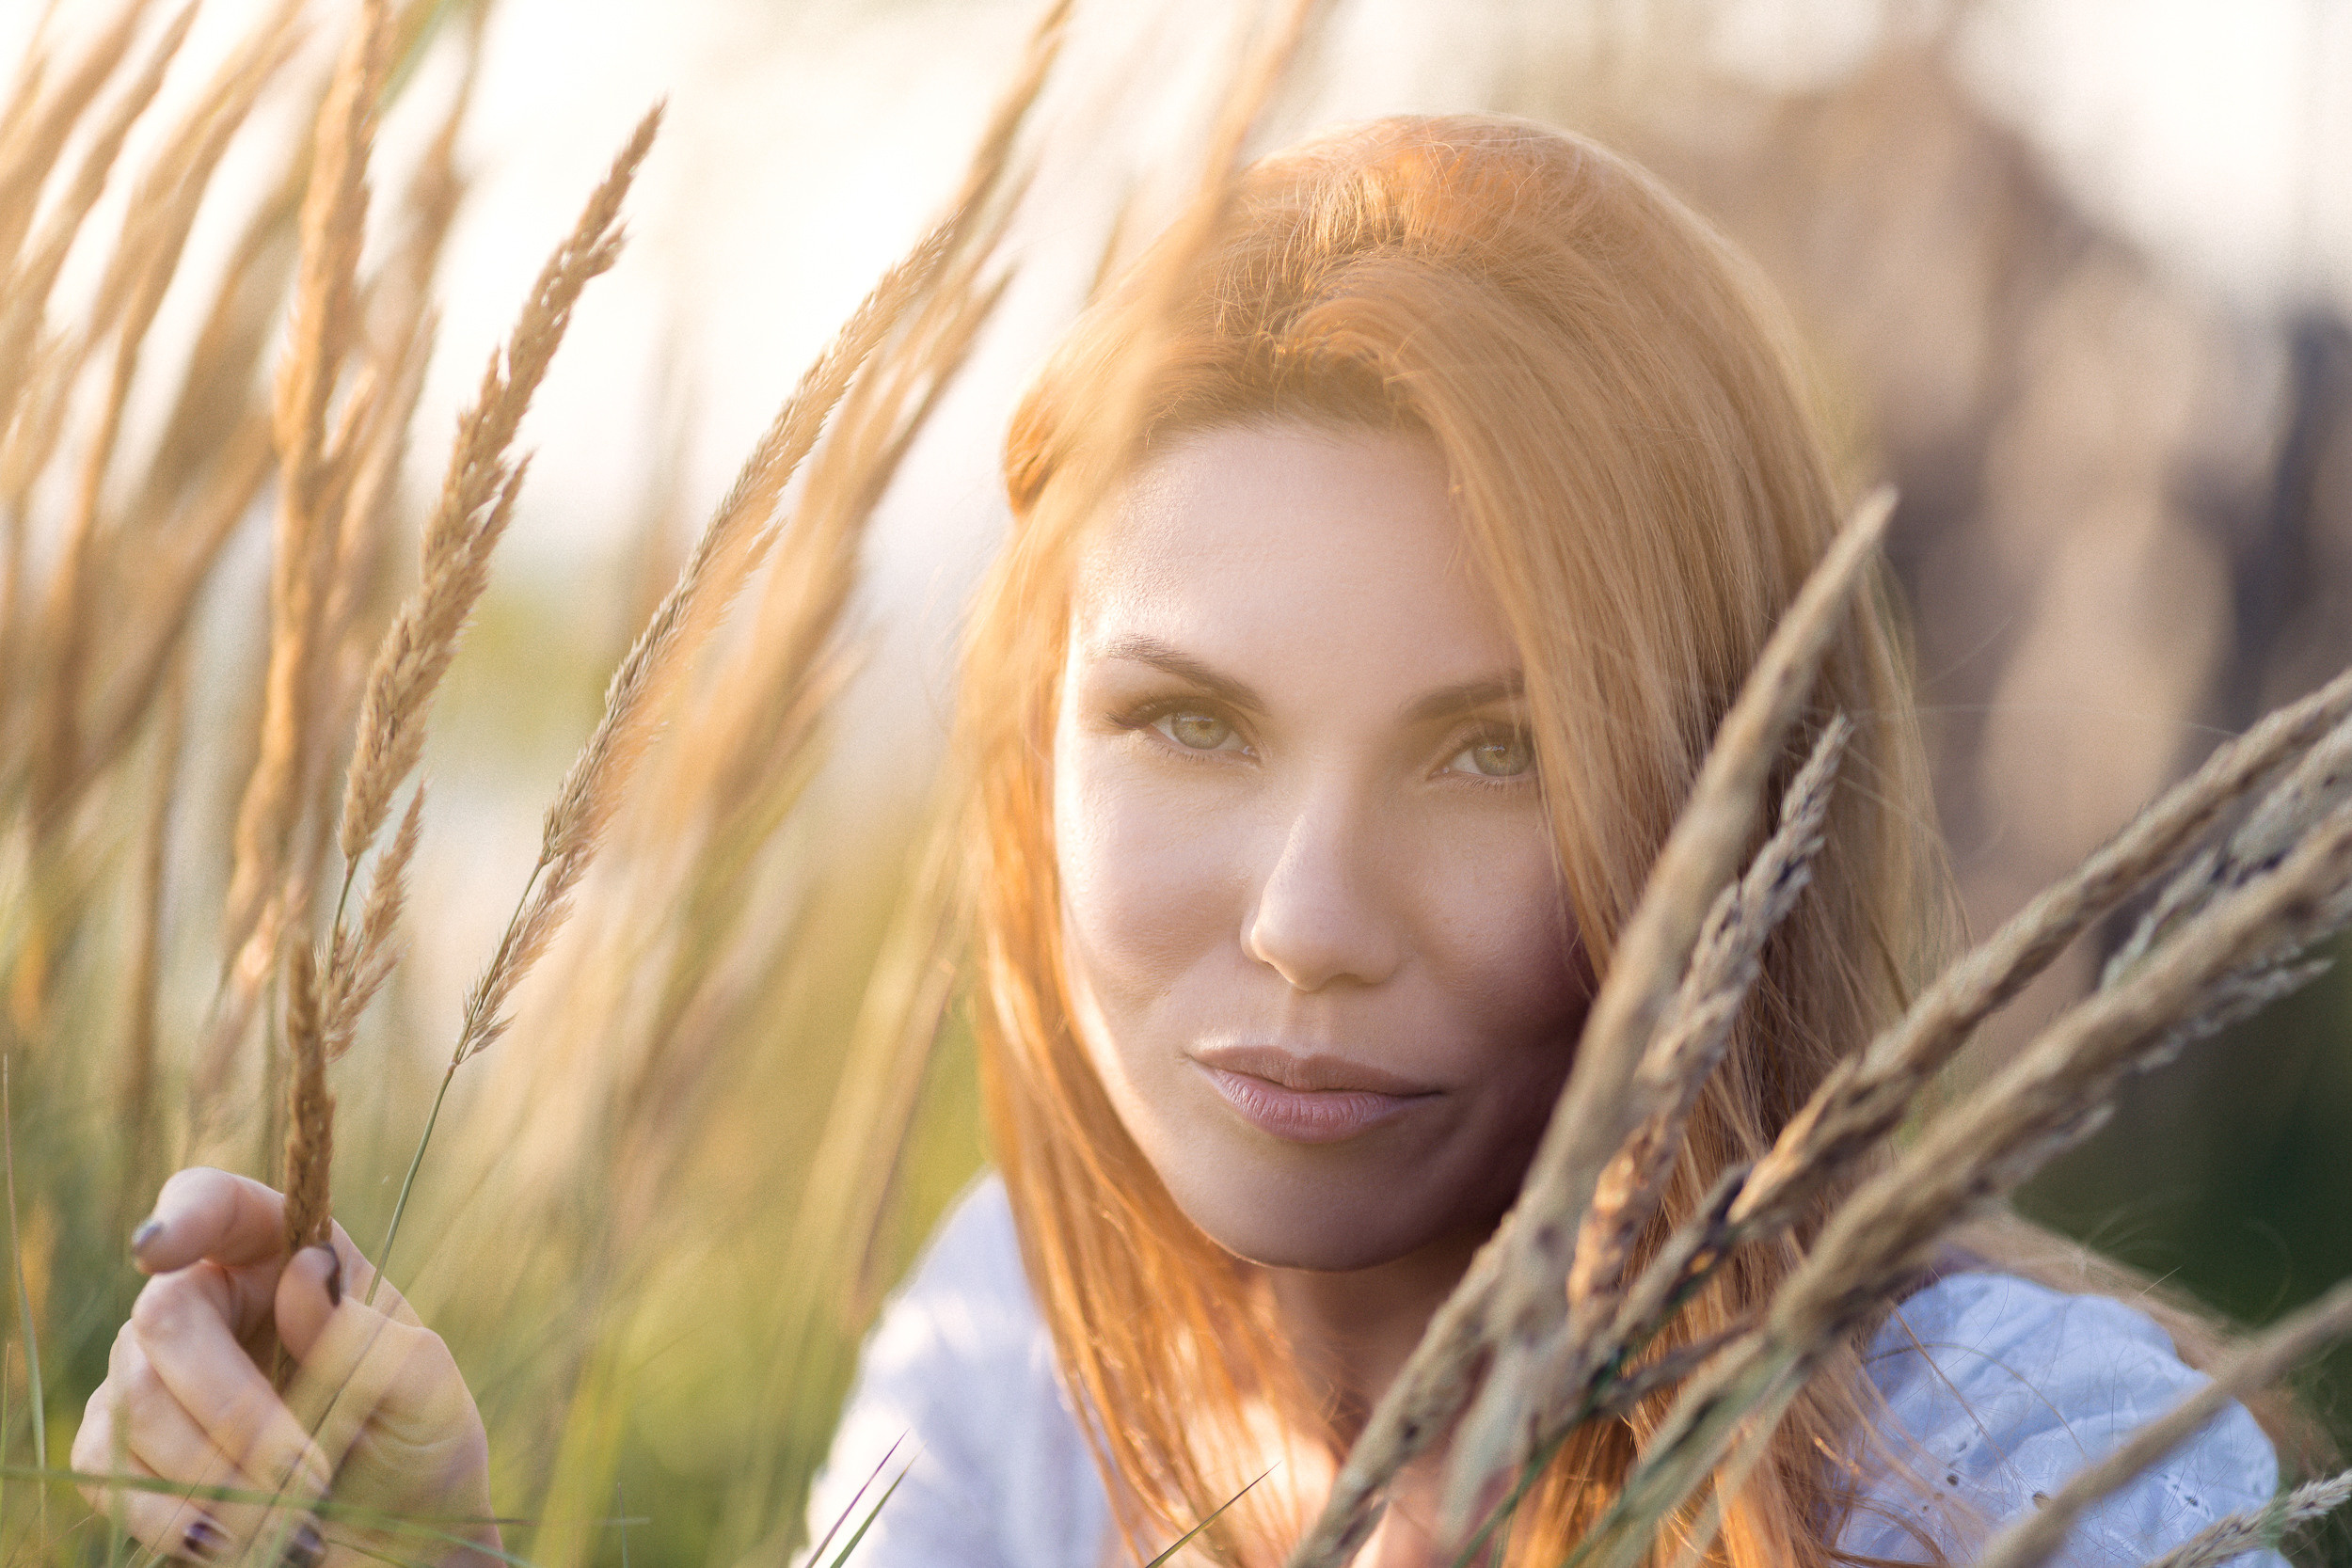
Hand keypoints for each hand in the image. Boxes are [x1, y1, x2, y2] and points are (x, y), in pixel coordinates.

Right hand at [71, 1169, 497, 1567]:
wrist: (399, 1544)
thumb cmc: (419, 1448)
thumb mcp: (426, 1388)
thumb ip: (369, 1334)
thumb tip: (299, 1276)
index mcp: (291, 1258)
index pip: (218, 1204)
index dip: (185, 1214)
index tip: (159, 1249)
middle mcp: (214, 1302)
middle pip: (167, 1316)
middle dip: (232, 1407)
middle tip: (307, 1477)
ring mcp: (159, 1373)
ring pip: (137, 1398)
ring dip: (211, 1470)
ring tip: (289, 1522)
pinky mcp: (126, 1449)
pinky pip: (106, 1466)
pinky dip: (164, 1510)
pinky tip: (222, 1539)